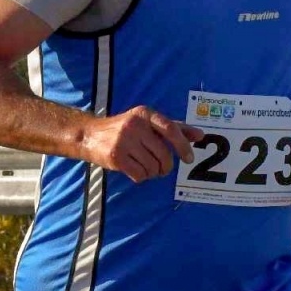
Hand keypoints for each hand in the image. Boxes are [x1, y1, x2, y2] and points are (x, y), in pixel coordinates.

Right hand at [81, 106, 203, 182]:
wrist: (90, 135)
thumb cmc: (125, 129)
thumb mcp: (148, 122)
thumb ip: (175, 128)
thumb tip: (200, 136)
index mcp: (145, 113)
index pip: (171, 129)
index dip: (183, 146)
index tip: (189, 158)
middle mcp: (135, 125)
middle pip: (164, 154)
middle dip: (166, 166)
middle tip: (162, 168)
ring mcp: (124, 140)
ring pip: (153, 167)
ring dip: (152, 172)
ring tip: (145, 166)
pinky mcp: (116, 156)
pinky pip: (140, 175)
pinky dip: (141, 176)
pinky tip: (135, 170)